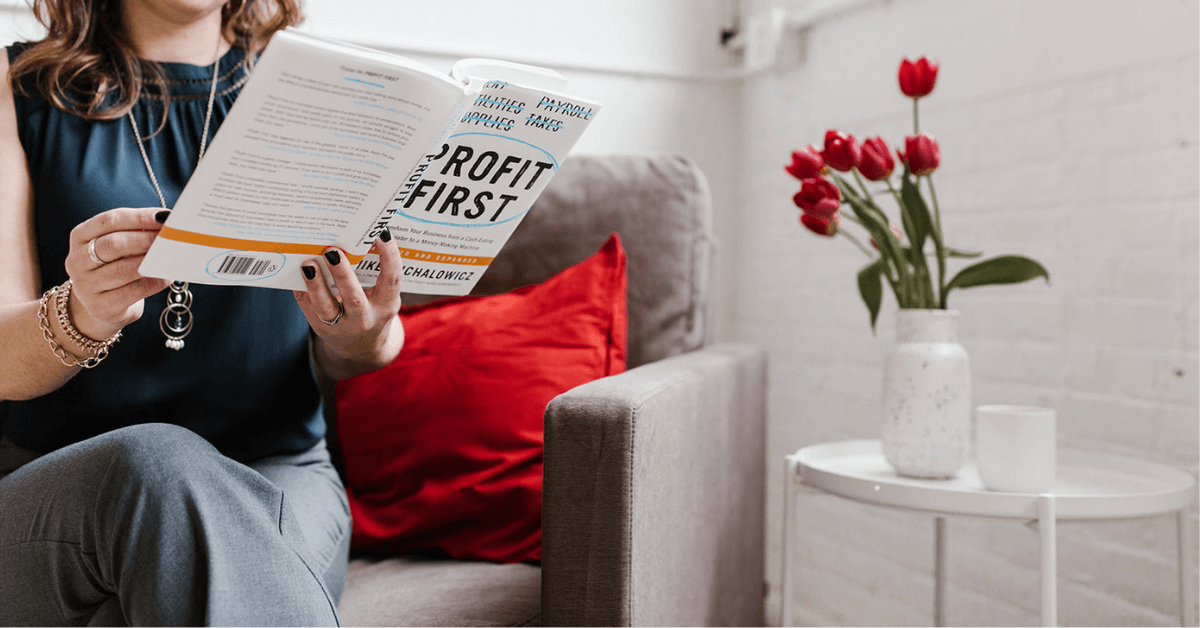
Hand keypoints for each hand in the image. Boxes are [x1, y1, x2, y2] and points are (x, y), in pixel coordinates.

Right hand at [64, 207, 171, 339]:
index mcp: (80, 236)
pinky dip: (154, 282)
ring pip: (123, 269)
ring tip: (170, 257)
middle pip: (114, 244)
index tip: (164, 217)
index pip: (109, 221)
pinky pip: (133, 291)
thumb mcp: (117, 246)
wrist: (103, 304)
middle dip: (146, 239)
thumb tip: (167, 223)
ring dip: (151, 261)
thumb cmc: (114, 267)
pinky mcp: (100, 306)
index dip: (139, 217)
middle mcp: (77, 260)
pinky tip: (166, 277)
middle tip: (169, 239)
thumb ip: (136, 233)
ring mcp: (85, 285)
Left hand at [294, 232, 404, 379]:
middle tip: (333, 251)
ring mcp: (341, 325)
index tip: (382, 233)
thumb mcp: (382, 296)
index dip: (390, 256)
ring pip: (326, 307)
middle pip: (354, 298)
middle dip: (343, 274)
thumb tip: (353, 237)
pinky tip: (296, 270)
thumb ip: (375, 274)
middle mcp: (365, 318)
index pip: (391, 279)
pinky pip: (307, 305)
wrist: (360, 347)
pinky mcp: (320, 326)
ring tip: (308, 264)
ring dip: (315, 285)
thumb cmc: (373, 309)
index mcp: (386, 305)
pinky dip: (301, 287)